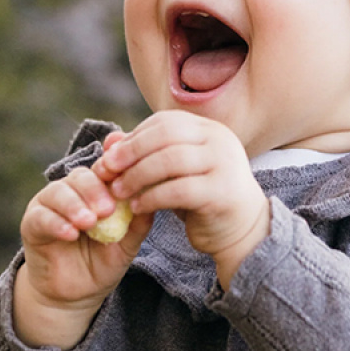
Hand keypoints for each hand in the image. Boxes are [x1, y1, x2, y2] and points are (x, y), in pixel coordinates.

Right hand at [14, 131, 152, 347]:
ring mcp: (50, 203)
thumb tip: (156, 197)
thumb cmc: (104, 261)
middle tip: (107, 209)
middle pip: (82, 175)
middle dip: (95, 189)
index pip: (105, 168)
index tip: (127, 170)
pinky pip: (41, 216)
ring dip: (75, 205)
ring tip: (89, 222)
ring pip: (58, 191)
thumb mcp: (127, 242)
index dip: (114, 165)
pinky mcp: (32, 222)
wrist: (76, 294)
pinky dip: (56, 222)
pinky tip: (70, 234)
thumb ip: (139, 221)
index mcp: (98, 188)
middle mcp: (73, 190)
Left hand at [95, 110, 270, 288]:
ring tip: (118, 191)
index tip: (109, 156)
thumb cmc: (203, 196)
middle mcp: (220, 139)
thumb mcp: (174, 172)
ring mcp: (225, 164)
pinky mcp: (222, 192)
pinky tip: (137, 207)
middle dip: (131, 152)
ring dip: (137, 175)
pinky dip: (152, 197)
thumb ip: (146, 154)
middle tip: (107, 170)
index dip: (134, 136)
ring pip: (171, 160)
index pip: (165, 121)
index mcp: (209, 128)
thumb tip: (109, 140)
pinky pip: (179, 190)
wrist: (242, 229)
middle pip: (166, 134)